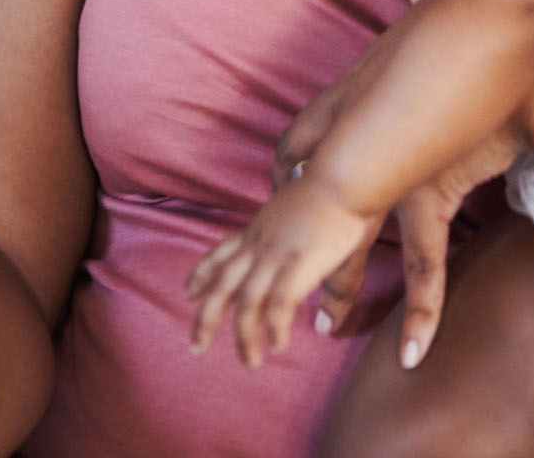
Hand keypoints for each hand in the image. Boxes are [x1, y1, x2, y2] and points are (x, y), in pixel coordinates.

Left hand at [186, 175, 376, 365]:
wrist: (346, 173)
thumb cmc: (336, 186)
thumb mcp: (308, 215)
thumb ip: (301, 243)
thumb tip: (303, 263)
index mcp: (261, 226)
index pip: (222, 251)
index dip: (202, 272)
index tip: (187, 291)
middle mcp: (261, 242)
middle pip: (222, 284)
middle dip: (205, 318)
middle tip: (196, 347)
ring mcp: (277, 254)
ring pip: (246, 302)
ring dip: (244, 336)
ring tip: (249, 361)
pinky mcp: (298, 264)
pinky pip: (278, 305)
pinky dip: (275, 327)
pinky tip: (278, 345)